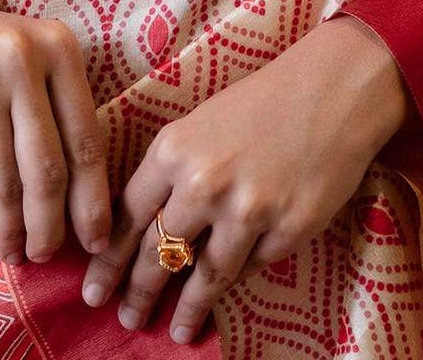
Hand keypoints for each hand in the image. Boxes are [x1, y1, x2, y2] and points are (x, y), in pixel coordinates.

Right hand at [0, 1, 111, 265]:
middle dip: (49, 225)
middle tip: (45, 254)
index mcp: (59, 47)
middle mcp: (21, 59)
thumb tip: (84, 211)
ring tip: (15, 247)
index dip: (92, 200)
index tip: (96, 241)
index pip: (86, 140)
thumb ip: (63, 118)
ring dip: (12, 224)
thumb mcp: (39, 65)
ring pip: (6, 178)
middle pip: (47, 168)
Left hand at [81, 15, 409, 342]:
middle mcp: (203, 183)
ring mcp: (248, 211)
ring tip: (176, 331)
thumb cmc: (257, 104)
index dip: (109, 260)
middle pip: (161, 253)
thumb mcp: (197, 126)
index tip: (94, 290)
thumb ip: (170, 173)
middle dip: (140, 292)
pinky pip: (253, 266)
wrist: (328, 91)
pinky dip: (240, 274)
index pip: (129, 218)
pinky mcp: (288, 230)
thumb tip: (143, 226)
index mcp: (172, 150)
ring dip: (188, 308)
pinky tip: (229, 289)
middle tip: (128, 320)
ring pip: (206, 275)